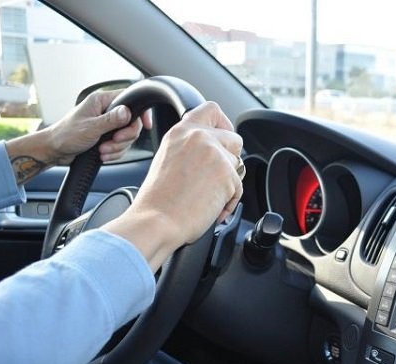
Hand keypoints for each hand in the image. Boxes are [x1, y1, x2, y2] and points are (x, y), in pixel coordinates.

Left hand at [5, 89, 152, 183]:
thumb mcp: (90, 128)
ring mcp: (108, 124)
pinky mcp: (107, 137)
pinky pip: (121, 146)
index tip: (146, 125)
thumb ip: (111, 120)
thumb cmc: (66, 135)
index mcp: (102, 101)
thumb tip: (127, 112)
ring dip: (118, 148)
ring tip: (102, 150)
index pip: (130, 99)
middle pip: (133, 122)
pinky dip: (114, 153)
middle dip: (125, 137)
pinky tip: (103, 154)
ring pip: (128, 136)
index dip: (141, 112)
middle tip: (114, 141)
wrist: (55, 150)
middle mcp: (107, 110)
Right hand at [103, 102, 242, 269]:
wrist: (157, 220)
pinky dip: (228, 202)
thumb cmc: (158, 200)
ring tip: (206, 197)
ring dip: (228, 182)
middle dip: (230, 159)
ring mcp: (216, 155)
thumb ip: (191, 148)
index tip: (223, 136)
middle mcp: (200, 137)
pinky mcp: (228, 175)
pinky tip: (210, 209)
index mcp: (182, 131)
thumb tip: (214, 150)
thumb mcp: (169, 158)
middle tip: (214, 178)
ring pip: (238, 166)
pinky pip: (239, 189)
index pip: (212, 109)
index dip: (223, 123)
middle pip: (235, 139)